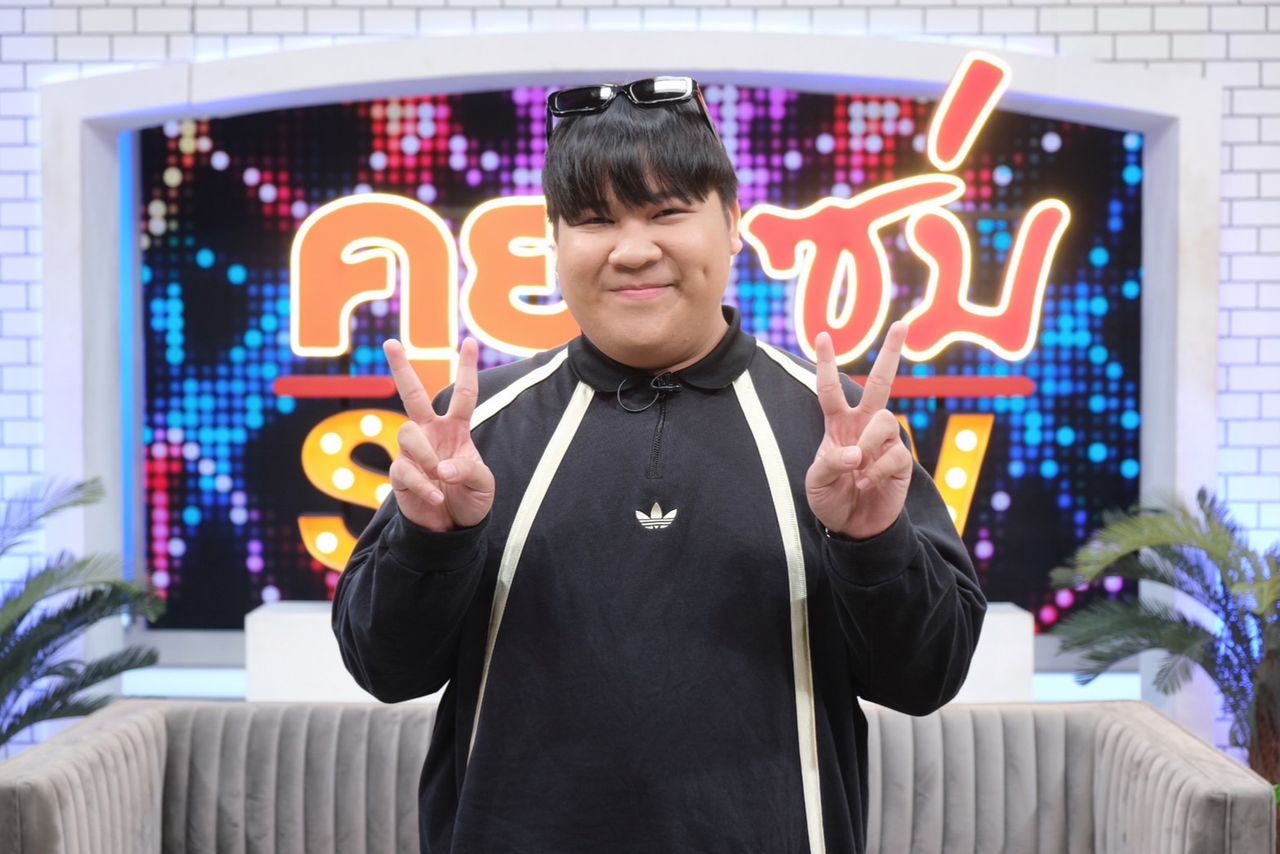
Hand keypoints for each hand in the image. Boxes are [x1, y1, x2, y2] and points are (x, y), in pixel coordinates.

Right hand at [384, 338, 493, 531]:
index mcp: (456, 429)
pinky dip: (423, 484)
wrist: (452, 528)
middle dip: (402, 368)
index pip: (463, 395)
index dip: (466, 369)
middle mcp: (431, 433)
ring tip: (439, 477)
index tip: (469, 342)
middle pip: (413, 394)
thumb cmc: (470, 499)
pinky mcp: (400, 473)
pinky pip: (404, 469)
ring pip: (407, 433)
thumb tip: (442, 468)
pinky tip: (435, 497)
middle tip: (391, 342)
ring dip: (425, 455)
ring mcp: (413, 452)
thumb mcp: (484, 485)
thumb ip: (469, 472)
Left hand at [805, 321, 912, 539]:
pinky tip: (870, 485)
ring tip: (860, 469)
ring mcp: (885, 441)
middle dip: (891, 353)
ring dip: (869, 444)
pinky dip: (877, 471)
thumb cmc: (832, 499)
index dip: (827, 363)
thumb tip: (857, 453)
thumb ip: (830, 463)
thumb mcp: (817, 482)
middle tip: (903, 323)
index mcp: (838, 424)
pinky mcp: (901, 460)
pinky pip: (894, 454)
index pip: (831, 389)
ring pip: (887, 419)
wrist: (855, 527)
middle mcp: (864, 425)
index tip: (823, 335)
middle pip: (879, 383)